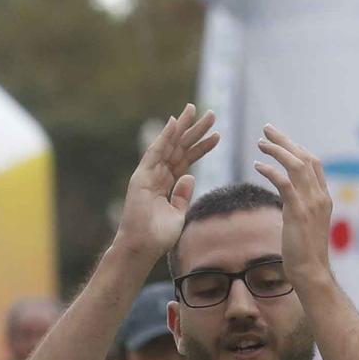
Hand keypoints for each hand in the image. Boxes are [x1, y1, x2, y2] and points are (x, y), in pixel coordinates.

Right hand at [114, 104, 220, 260]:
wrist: (142, 248)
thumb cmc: (158, 237)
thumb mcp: (178, 213)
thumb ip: (183, 195)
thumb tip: (191, 176)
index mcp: (166, 184)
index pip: (187, 160)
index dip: (201, 147)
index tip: (217, 135)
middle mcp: (157, 175)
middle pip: (180, 148)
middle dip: (195, 131)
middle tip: (211, 114)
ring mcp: (148, 175)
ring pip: (169, 145)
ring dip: (183, 128)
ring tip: (197, 111)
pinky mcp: (141, 177)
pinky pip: (155, 152)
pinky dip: (164, 136)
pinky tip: (175, 122)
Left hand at [253, 125, 335, 291]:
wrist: (311, 272)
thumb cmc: (305, 254)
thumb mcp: (305, 225)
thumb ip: (300, 208)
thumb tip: (288, 200)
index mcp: (323, 197)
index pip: (313, 163)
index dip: (296, 148)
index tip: (281, 139)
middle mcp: (320, 196)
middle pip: (305, 157)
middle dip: (285, 140)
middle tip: (267, 129)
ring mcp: (311, 203)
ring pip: (296, 165)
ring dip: (277, 150)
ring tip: (260, 143)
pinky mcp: (298, 211)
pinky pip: (284, 183)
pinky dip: (271, 170)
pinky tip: (257, 165)